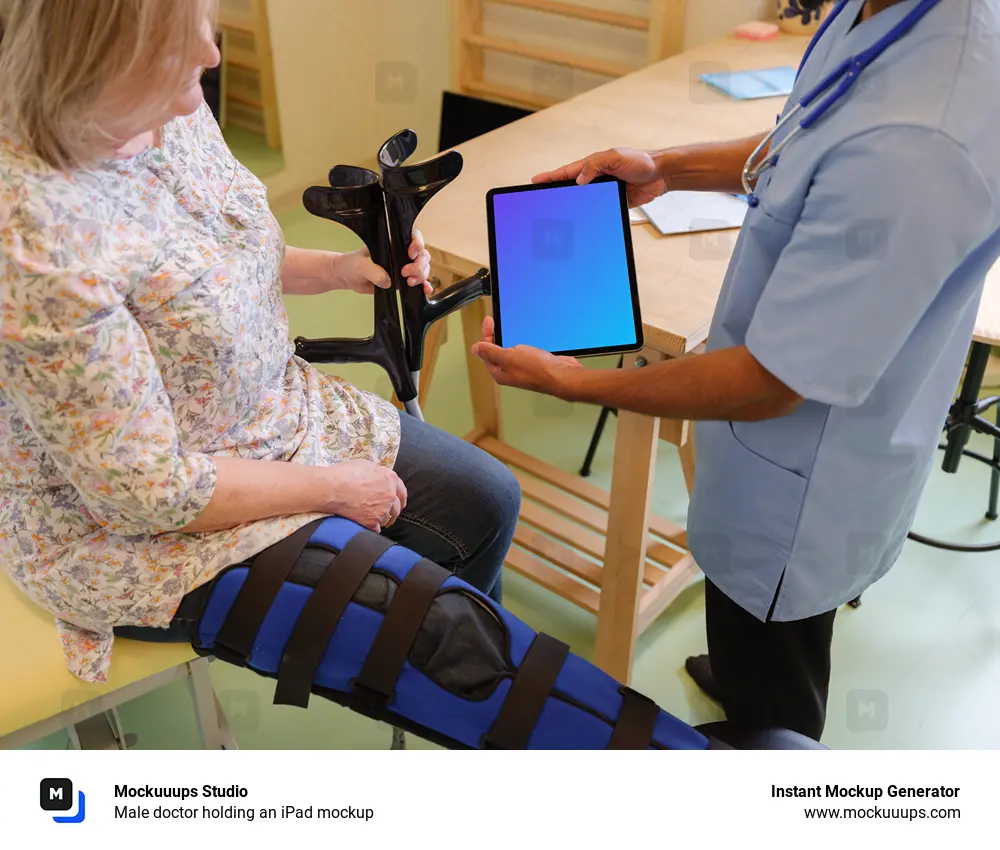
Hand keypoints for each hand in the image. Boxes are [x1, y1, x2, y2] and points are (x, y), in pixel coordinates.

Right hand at [320, 460, 407, 532]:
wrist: (331, 488)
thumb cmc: (344, 474)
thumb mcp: (365, 465)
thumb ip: (378, 474)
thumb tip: (378, 478)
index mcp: (390, 479)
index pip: (402, 491)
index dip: (400, 498)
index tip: (400, 502)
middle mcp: (390, 495)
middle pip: (397, 507)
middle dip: (394, 511)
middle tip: (387, 513)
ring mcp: (382, 510)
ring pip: (387, 518)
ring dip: (382, 519)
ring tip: (372, 518)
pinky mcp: (372, 522)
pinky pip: (376, 529)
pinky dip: (371, 528)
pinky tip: (364, 524)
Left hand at [336, 228, 432, 295]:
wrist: (347, 277)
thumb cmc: (352, 264)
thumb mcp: (361, 265)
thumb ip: (374, 272)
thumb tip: (388, 281)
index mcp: (392, 243)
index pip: (413, 237)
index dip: (417, 244)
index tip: (411, 253)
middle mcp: (400, 253)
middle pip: (422, 255)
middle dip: (419, 265)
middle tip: (405, 272)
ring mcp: (404, 267)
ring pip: (423, 268)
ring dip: (421, 276)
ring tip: (409, 282)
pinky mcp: (403, 280)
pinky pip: (419, 282)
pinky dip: (424, 285)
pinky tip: (425, 289)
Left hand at [471, 316, 583, 394]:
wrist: (562, 375)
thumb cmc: (538, 370)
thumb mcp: (508, 357)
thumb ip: (491, 352)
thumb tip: (475, 349)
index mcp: (499, 372)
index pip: (486, 352)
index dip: (486, 335)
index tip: (489, 321)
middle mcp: (510, 372)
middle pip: (497, 351)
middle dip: (496, 336)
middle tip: (496, 323)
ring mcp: (523, 368)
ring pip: (512, 351)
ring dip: (511, 339)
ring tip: (511, 329)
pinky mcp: (535, 363)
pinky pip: (524, 351)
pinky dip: (523, 342)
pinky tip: (527, 337)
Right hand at [532, 148, 667, 207]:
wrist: (662, 175)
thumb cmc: (641, 161)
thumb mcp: (616, 157)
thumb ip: (596, 165)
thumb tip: (579, 179)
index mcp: (592, 166)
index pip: (566, 172)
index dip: (549, 177)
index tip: (535, 182)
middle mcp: (595, 179)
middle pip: (570, 189)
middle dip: (555, 195)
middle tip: (540, 204)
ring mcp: (603, 192)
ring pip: (582, 203)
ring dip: (572, 210)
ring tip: (557, 219)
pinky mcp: (612, 204)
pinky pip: (597, 212)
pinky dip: (589, 218)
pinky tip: (581, 225)